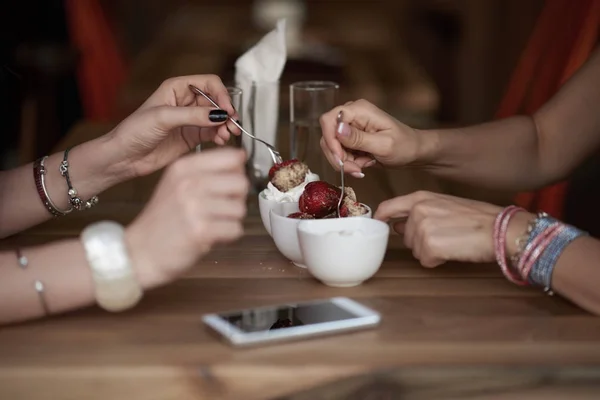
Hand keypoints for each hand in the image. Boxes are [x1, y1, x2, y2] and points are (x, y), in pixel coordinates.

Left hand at [106, 75, 240, 178]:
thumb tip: (219, 114)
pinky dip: (221, 135)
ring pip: (217, 118)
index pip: (209, 83)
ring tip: (228, 134)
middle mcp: (185, 102)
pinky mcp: (192, 136)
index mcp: (177, 88)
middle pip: (217, 101)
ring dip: (226, 125)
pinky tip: (221, 140)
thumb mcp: (163, 118)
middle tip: (232, 124)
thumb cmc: (134, 132)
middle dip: (226, 112)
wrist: (124, 157)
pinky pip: (213, 132)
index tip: (227, 109)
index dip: (221, 95)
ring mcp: (190, 120)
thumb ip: (193, 115)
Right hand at [125, 147, 248, 288]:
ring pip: (240, 208)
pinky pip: (236, 229)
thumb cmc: (163, 221)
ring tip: (212, 223)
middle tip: (221, 209)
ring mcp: (194, 206)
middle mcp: (189, 183)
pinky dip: (228, 236)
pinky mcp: (201, 230)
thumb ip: (206, 172)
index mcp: (184, 167)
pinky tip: (211, 236)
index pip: (232, 157)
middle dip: (237, 199)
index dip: (238, 172)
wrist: (141, 251)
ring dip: (231, 220)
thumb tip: (241, 162)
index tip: (231, 183)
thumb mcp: (177, 184)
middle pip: (241, 183)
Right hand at [319, 99, 423, 175]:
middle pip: (328, 136)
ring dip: (344, 162)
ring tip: (362, 167)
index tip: (340, 158)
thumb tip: (337, 130)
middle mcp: (351, 116)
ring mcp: (350, 127)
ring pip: (332, 147)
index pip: (328, 120)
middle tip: (354, 169)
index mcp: (359, 110)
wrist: (413, 152)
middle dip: (338, 156)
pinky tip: (364, 164)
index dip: (330, 140)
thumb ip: (359, 138)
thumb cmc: (404, 145)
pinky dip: (349, 163)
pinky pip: (340, 153)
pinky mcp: (350, 139)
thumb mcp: (383, 145)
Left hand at [374, 191, 504, 266]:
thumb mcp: (445, 205)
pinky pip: (426, 261)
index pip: (388, 207)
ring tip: (452, 241)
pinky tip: (453, 251)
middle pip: (406, 237)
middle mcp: (418, 211)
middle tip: (446, 235)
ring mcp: (422, 228)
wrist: (500, 229)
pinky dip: (438, 261)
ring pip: (416, 250)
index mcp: (420, 198)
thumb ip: (419, 212)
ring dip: (431, 251)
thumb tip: (398, 225)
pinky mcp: (430, 246)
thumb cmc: (479, 218)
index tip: (380, 226)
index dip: (381, 219)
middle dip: (421, 241)